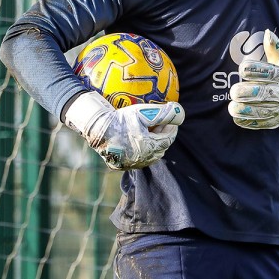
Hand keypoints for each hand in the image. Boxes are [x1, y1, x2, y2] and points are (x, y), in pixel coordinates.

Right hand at [63, 91, 184, 169]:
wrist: (97, 129)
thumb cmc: (121, 119)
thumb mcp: (144, 113)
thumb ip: (164, 114)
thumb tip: (181, 113)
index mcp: (150, 147)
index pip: (169, 139)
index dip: (172, 128)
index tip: (171, 119)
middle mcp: (143, 159)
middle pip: (161, 148)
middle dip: (163, 136)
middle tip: (161, 124)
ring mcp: (132, 164)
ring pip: (150, 155)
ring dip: (153, 144)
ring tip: (150, 131)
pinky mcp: (121, 165)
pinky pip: (137, 159)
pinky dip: (142, 150)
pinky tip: (137, 139)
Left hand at [228, 30, 278, 128]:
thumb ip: (273, 49)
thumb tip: (267, 32)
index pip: (269, 72)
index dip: (255, 70)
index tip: (242, 68)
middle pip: (263, 93)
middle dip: (247, 92)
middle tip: (234, 91)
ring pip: (261, 111)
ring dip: (245, 110)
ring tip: (233, 106)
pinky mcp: (273, 121)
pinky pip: (259, 123)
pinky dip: (247, 121)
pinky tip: (237, 117)